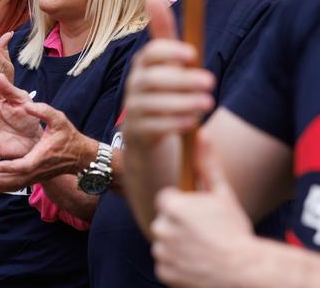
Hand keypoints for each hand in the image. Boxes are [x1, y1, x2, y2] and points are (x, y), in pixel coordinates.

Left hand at [0, 101, 94, 192]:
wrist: (81, 155)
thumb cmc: (68, 136)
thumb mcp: (58, 119)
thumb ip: (43, 111)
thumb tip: (27, 106)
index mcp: (41, 156)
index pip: (25, 166)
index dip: (11, 167)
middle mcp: (37, 170)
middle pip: (17, 181)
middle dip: (0, 182)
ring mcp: (36, 176)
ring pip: (16, 185)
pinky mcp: (35, 177)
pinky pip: (18, 185)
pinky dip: (4, 187)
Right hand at [123, 0, 215, 147]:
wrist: (146, 137)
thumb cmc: (163, 91)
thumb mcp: (166, 63)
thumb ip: (163, 32)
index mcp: (144, 66)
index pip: (150, 53)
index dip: (169, 51)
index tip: (192, 54)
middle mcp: (135, 85)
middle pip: (153, 80)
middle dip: (182, 80)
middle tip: (210, 81)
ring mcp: (134, 109)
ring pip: (154, 104)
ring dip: (183, 102)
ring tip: (207, 103)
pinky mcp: (138, 132)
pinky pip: (155, 127)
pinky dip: (175, 124)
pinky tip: (193, 123)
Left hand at [151, 134, 254, 287]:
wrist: (246, 273)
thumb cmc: (234, 232)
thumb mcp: (222, 195)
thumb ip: (207, 165)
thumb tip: (201, 133)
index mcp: (171, 206)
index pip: (167, 199)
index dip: (183, 206)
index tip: (199, 215)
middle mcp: (161, 228)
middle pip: (165, 221)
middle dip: (179, 225)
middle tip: (203, 234)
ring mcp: (162, 252)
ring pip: (165, 242)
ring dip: (178, 245)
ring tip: (202, 248)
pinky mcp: (163, 272)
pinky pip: (166, 265)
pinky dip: (177, 265)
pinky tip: (196, 264)